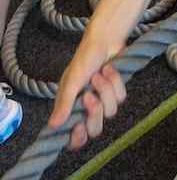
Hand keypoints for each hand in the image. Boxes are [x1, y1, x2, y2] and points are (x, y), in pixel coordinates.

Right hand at [48, 32, 125, 150]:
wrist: (106, 40)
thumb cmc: (84, 59)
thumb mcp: (72, 80)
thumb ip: (64, 103)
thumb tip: (52, 125)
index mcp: (71, 108)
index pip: (74, 137)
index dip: (77, 139)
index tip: (79, 127)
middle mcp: (87, 108)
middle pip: (95, 129)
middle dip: (94, 112)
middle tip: (89, 96)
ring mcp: (103, 101)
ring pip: (110, 112)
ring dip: (105, 90)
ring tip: (99, 75)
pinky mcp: (116, 92)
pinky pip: (121, 98)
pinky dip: (116, 82)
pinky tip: (109, 70)